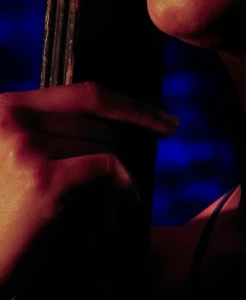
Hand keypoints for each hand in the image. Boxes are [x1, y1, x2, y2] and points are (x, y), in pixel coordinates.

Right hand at [0, 81, 178, 296]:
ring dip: (116, 178)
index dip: (131, 105)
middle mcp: (15, 119)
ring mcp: (27, 146)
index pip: (85, 93)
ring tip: (107, 204)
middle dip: (113, 157)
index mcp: (8, 108)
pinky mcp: (43, 178)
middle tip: (116, 186)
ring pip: (103, 146)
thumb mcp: (17, 158)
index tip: (165, 121)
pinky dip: (124, 185)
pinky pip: (107, 167)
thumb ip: (48, 132)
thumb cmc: (3, 217)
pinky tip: (125, 204)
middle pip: (97, 125)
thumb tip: (108, 124)